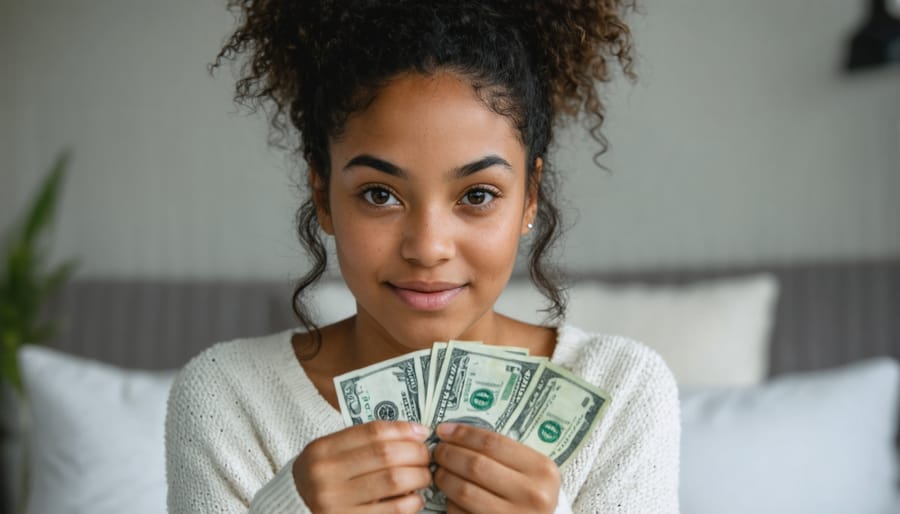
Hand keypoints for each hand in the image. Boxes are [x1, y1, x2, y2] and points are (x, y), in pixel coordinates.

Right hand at [292, 421, 431, 513]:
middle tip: (426, 456)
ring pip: (393, 481)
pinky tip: (415, 498)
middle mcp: (326, 474)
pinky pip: (392, 510)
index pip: (372, 432)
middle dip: (416, 453)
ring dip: (418, 476)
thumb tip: (414, 433)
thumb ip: (363, 442)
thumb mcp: (330, 454)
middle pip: (386, 454)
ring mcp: (336, 502)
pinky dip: (411, 502)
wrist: (294, 511)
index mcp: (322, 450)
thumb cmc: (321, 479)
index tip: (421, 432)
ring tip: (423, 476)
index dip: (403, 430)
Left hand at [432, 422, 560, 513]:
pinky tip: (450, 496)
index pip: (493, 443)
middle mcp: (532, 494)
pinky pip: (461, 513)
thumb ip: (506, 455)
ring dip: (445, 478)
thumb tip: (459, 435)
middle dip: (449, 454)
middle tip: (438, 451)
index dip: (463, 434)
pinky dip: (450, 502)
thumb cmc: (534, 496)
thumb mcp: (533, 472)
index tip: (444, 431)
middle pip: (476, 466)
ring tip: (440, 472)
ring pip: (464, 491)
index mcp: (542, 470)